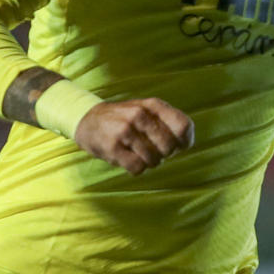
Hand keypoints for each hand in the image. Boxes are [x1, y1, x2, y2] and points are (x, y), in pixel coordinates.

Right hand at [74, 98, 194, 174]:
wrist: (87, 120)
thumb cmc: (124, 119)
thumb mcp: (146, 111)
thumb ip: (168, 121)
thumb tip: (186, 143)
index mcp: (152, 105)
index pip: (183, 126)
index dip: (185, 141)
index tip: (177, 147)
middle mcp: (140, 115)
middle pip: (170, 146)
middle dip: (164, 154)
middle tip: (153, 150)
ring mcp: (125, 130)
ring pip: (154, 160)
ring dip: (148, 162)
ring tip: (137, 154)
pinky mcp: (113, 146)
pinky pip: (137, 168)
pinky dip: (135, 168)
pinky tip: (128, 159)